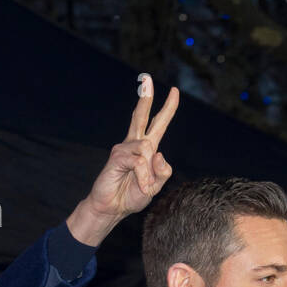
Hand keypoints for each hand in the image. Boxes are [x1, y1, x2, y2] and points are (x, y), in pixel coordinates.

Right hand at [66, 74, 178, 246]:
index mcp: (147, 150)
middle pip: (142, 117)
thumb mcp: (155, 186)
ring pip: (148, 150)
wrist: (112, 208)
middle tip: (147, 78)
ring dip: (148, 174)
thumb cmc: (131, 196)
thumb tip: (159, 153)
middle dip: (146, 97)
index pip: (158, 124)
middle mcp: (135, 145)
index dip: (167, 109)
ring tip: (143, 187)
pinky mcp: (117, 156)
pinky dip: (143, 176)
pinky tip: (140, 185)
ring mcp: (125, 148)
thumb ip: (163, 172)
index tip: (175, 92)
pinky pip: (139, 161)